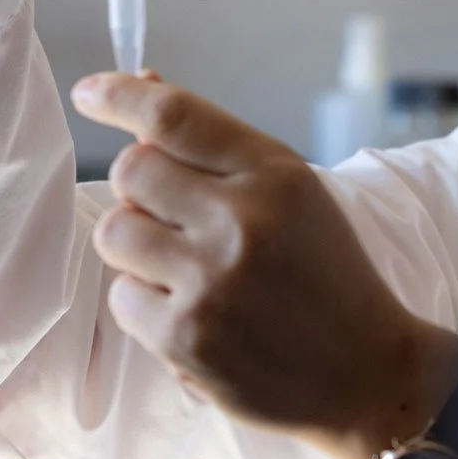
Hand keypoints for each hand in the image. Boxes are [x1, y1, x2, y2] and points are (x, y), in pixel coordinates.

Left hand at [71, 72, 457, 458]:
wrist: (367, 374)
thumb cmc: (327, 277)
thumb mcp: (295, 195)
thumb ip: (220, 149)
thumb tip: (143, 84)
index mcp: (276, 174)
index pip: (172, 117)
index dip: (119, 95)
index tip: (90, 93)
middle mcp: (243, 220)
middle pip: (131, 170)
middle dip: (140, 190)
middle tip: (175, 219)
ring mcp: (211, 281)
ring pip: (115, 232)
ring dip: (137, 247)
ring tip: (184, 269)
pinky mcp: (186, 337)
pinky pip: (122, 297)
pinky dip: (146, 304)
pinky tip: (193, 314)